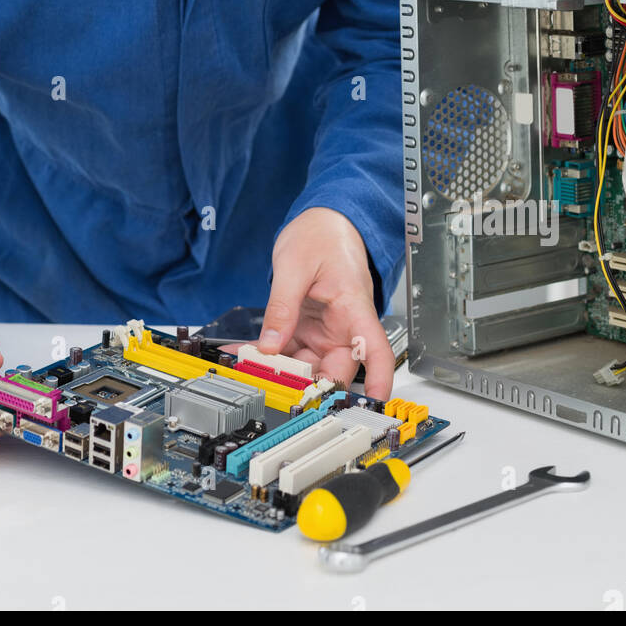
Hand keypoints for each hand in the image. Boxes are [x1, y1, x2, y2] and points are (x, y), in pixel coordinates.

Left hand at [255, 207, 394, 399]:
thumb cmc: (321, 235)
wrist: (320, 222)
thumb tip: (270, 346)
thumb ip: (282, 307)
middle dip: (308, 384)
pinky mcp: (308, 328)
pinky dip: (269, 355)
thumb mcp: (294, 267)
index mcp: (353, 307)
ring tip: (249, 368)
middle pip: (336, 368)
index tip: (371, 403)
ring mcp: (325, 330)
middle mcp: (343, 325)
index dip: (379, 381)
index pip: (377, 351)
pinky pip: (291, 351)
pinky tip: (246, 354)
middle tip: (275, 386)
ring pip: (309, 365)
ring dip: (281, 372)